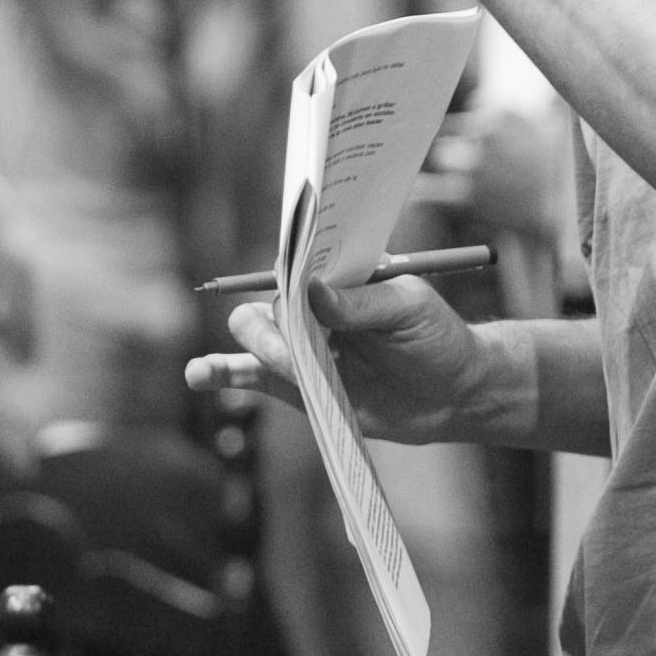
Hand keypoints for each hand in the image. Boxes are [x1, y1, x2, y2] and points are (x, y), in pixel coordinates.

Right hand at [183, 276, 492, 444]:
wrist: (455, 395)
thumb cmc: (439, 339)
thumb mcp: (412, 310)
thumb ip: (362, 303)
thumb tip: (312, 292)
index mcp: (339, 274)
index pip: (299, 259)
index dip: (287, 262)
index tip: (289, 275)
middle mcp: (314, 306)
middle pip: (270, 302)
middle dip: (277, 323)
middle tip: (304, 348)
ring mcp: (304, 345)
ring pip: (255, 336)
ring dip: (255, 346)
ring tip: (285, 363)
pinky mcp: (298, 385)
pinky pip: (252, 375)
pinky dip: (223, 372)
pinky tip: (199, 374)